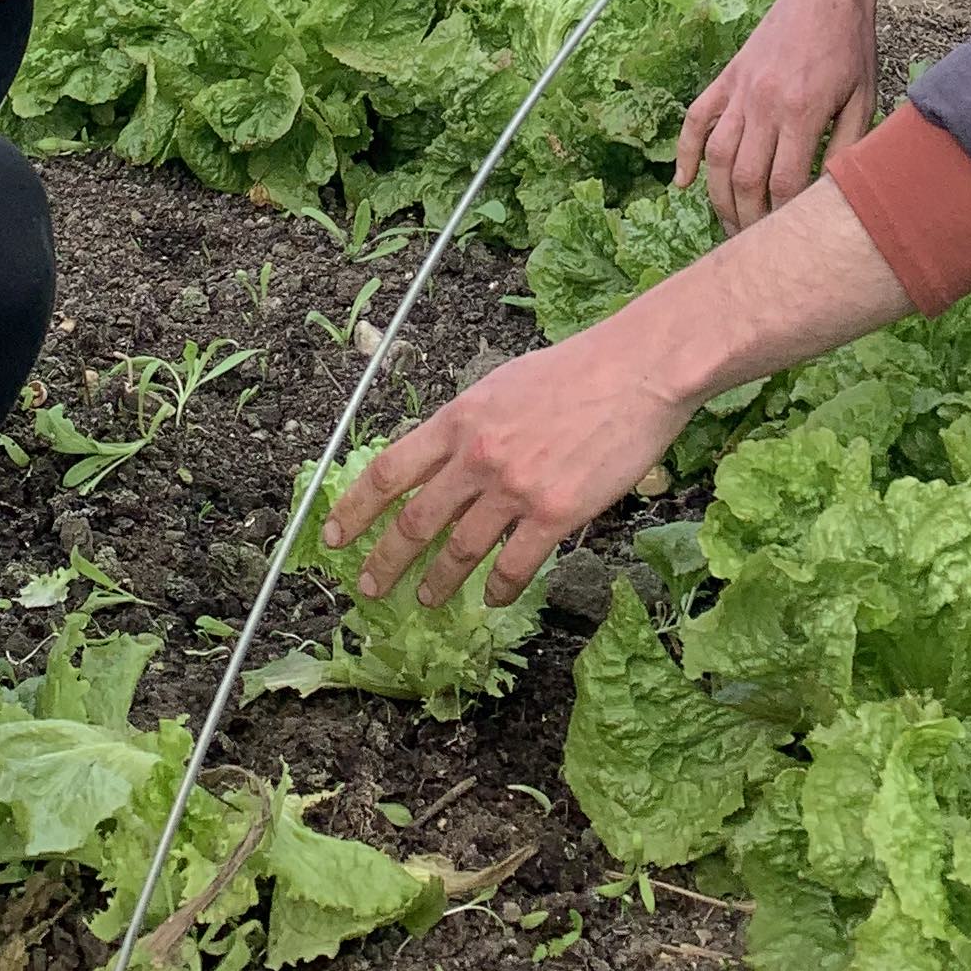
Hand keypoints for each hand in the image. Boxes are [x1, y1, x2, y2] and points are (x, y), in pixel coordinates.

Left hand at [326, 182, 913, 610]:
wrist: (637, 370)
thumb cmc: (576, 370)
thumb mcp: (503, 384)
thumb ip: (469, 424)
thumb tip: (443, 459)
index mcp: (459, 418)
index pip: (389, 470)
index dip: (355, 508)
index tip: (334, 535)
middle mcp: (477, 455)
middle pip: (416, 521)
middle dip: (386, 560)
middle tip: (369, 588)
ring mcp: (514, 486)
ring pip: (460, 550)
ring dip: (439, 582)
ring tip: (428, 601)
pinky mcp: (555, 512)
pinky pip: (515, 565)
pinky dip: (500, 587)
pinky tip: (495, 598)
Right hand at [674, 0, 889, 229]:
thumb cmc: (850, 45)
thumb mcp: (864, 97)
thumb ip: (849, 146)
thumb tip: (833, 194)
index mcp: (802, 110)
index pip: (784, 182)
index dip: (783, 218)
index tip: (790, 240)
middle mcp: (763, 103)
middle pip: (745, 178)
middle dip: (748, 220)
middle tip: (755, 248)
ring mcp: (739, 90)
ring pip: (716, 156)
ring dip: (718, 198)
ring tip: (729, 227)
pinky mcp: (727, 79)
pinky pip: (696, 120)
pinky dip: (683, 154)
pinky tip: (681, 184)